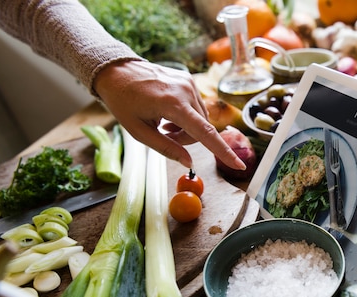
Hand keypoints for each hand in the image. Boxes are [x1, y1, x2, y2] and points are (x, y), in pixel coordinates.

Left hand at [93, 60, 245, 170]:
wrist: (116, 71)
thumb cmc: (123, 102)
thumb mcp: (139, 132)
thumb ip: (166, 148)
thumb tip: (189, 162)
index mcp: (172, 104)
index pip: (204, 132)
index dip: (223, 151)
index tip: (239, 165)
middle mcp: (186, 91)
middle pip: (202, 129)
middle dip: (187, 139)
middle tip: (165, 135)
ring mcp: (189, 83)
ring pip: (201, 119)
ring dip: (187, 128)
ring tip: (165, 123)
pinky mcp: (189, 80)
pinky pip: (197, 107)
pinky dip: (187, 116)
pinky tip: (169, 112)